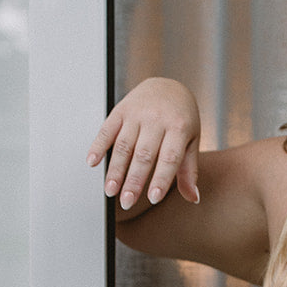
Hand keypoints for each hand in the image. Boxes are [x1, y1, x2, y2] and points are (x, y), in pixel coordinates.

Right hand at [86, 77, 200, 210]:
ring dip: (115, 170)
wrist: (168, 85)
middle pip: (143, 155)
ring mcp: (137, 113)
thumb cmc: (181, 117)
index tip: (153, 198)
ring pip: (124, 145)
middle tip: (127, 201)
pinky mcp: (121, 110)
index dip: (161, 179)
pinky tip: (92, 162)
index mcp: (179, 127)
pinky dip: (98, 146)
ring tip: (110, 191)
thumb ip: (189, 170)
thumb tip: (193, 198)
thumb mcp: (192, 141)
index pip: (169, 157)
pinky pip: (107, 129)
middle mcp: (157, 119)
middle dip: (134, 181)